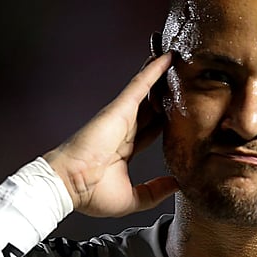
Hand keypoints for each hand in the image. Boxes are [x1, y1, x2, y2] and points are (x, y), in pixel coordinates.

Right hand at [43, 53, 178, 217]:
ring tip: (181, 59)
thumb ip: (156, 191)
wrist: (70, 185)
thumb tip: (179, 183)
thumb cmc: (91, 194)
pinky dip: (154, 70)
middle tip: (187, 80)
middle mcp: (125, 129)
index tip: (183, 114)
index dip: (167, 121)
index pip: (152, 130)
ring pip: (148, 91)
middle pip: (152, 107)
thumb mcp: (133, 198)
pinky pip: (141, 84)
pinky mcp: (120, 108)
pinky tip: (168, 57)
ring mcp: (122, 117)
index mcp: (125, 149)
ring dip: (163, 76)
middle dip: (167, 95)